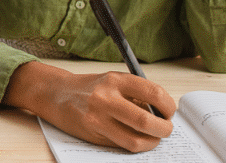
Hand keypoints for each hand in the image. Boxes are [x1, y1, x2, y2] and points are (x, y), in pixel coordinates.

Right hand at [4, 61, 175, 152]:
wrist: (56, 93)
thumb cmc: (89, 88)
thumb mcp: (112, 81)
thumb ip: (134, 93)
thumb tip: (161, 112)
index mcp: (116, 80)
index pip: (153, 92)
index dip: (168, 106)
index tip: (170, 112)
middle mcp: (106, 97)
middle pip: (145, 120)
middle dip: (163, 129)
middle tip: (166, 130)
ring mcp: (98, 117)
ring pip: (135, 139)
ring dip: (151, 142)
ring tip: (154, 138)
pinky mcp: (92, 133)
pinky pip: (121, 145)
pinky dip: (134, 145)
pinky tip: (136, 140)